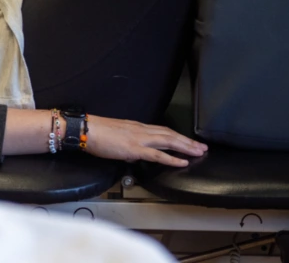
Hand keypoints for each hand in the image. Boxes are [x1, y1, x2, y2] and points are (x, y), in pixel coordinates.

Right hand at [85, 115, 206, 166]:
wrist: (85, 130)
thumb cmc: (96, 133)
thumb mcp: (116, 135)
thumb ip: (128, 143)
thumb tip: (133, 152)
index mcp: (137, 127)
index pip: (162, 130)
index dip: (178, 135)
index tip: (188, 140)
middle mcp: (141, 130)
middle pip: (170, 134)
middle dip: (188, 141)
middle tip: (202, 147)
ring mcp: (139, 139)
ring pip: (169, 141)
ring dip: (186, 147)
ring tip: (199, 152)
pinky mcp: (134, 148)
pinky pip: (158, 155)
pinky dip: (172, 158)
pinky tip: (182, 161)